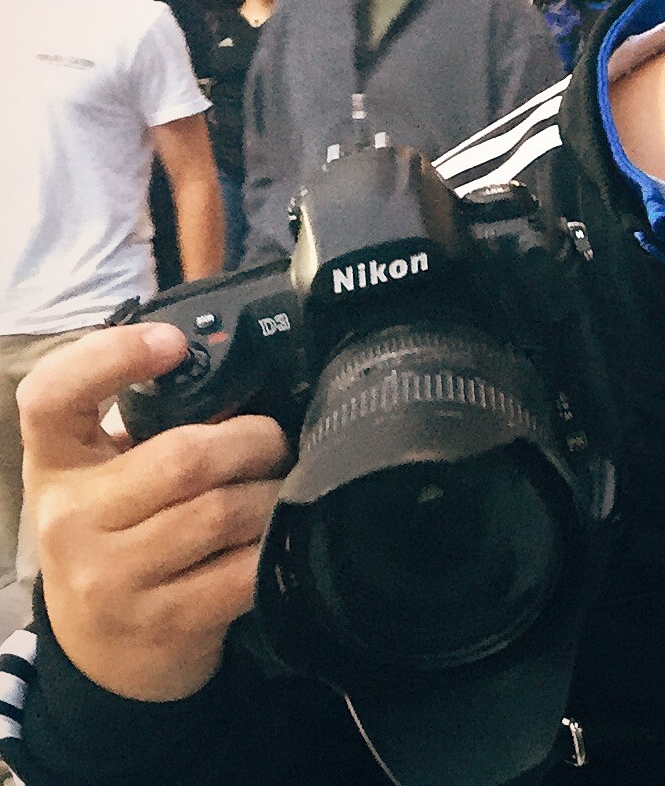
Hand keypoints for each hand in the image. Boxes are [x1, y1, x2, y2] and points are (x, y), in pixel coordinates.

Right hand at [18, 323, 289, 700]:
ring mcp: (110, 580)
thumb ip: (152, 421)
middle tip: (274, 442)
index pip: (51, 397)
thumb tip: (238, 364)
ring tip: (278, 488)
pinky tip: (273, 538)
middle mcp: (70, 521)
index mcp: (56, 465)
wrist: (104, 655)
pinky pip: (243, 569)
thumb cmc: (120, 535)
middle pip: (185, 457)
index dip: (110, 356)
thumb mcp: (109, 475)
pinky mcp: (160, 624)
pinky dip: (273, 545)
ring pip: (224, 511)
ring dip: (272, 493)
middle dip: (254, 440)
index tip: (174, 344)